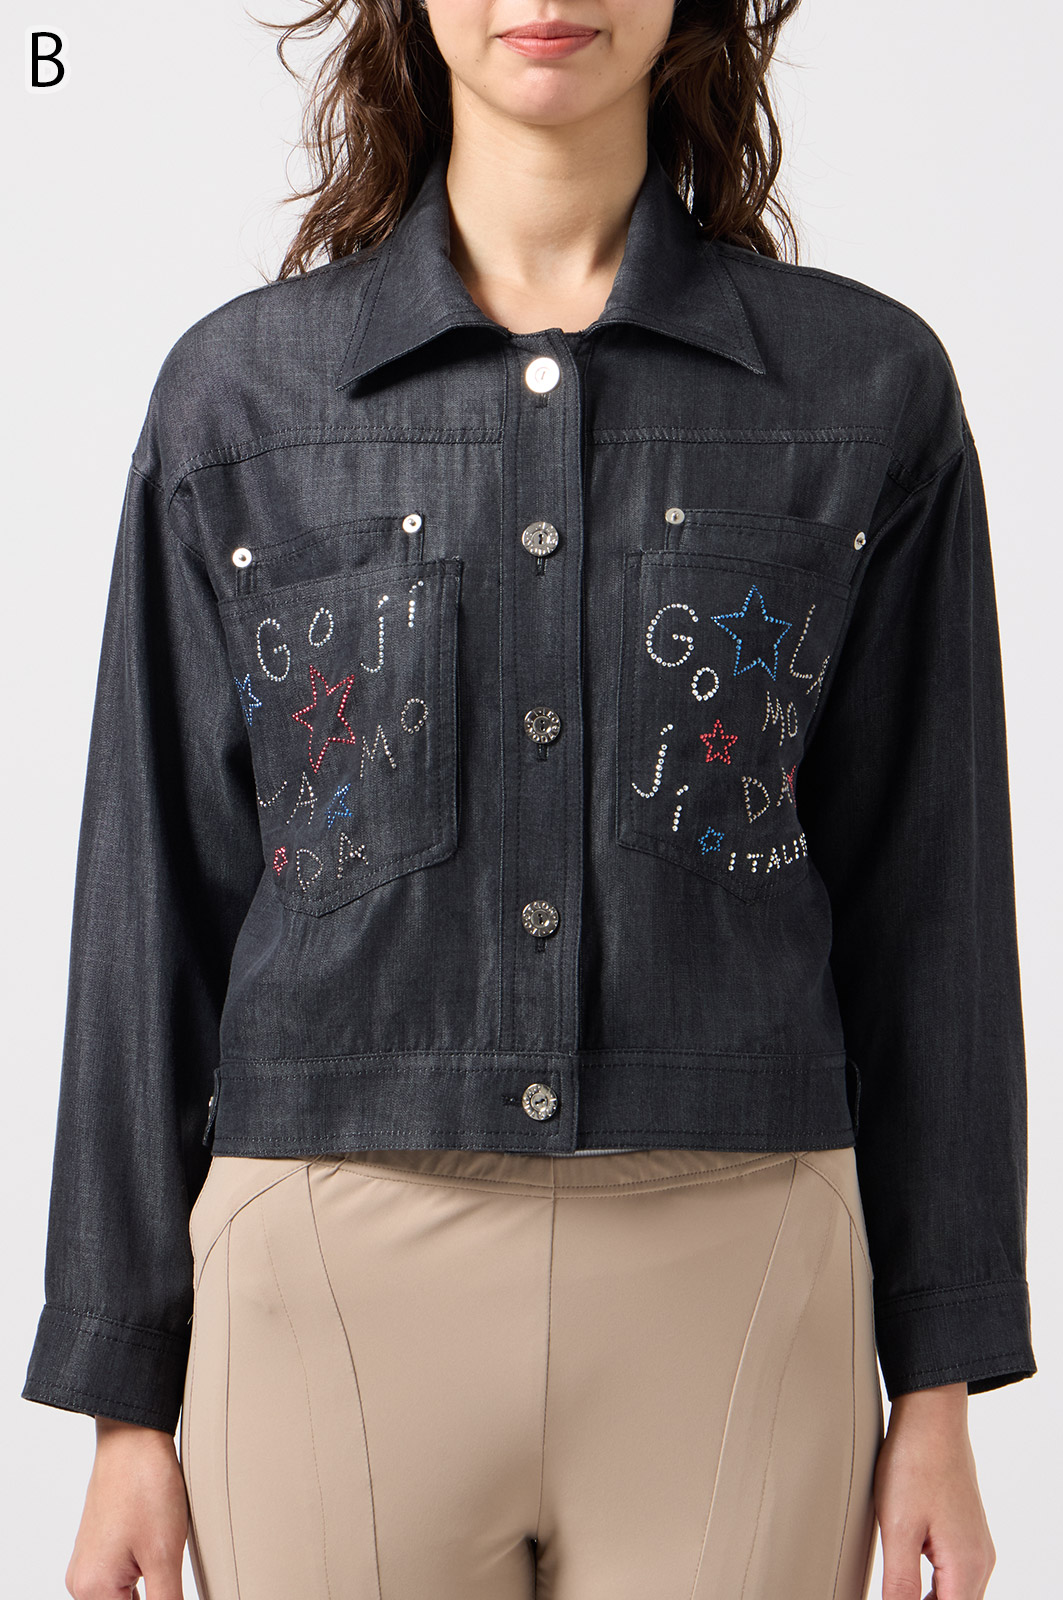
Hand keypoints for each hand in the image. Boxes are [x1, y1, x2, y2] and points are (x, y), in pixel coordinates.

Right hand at [65, 1415, 187, 1599]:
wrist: (133, 1437)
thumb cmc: (145, 1485)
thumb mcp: (165, 1555)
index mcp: (93, 1590)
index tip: (170, 1583)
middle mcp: (82, 1581)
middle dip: (153, 1596)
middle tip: (169, 1570)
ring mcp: (88, 1563)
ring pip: (123, 1597)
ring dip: (148, 1590)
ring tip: (165, 1561)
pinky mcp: (98, 1547)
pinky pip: (119, 1579)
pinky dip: (141, 1578)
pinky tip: (158, 1559)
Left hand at [874, 1382, 995, 1599]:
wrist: (931, 1413)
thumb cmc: (914, 1461)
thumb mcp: (898, 1528)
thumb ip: (900, 1583)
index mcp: (966, 1566)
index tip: (892, 1596)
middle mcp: (980, 1560)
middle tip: (890, 1591)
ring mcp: (975, 1544)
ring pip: (956, 1594)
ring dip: (928, 1599)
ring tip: (894, 1590)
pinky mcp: (965, 1530)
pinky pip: (954, 1574)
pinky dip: (934, 1584)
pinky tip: (908, 1575)